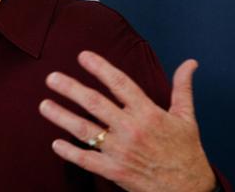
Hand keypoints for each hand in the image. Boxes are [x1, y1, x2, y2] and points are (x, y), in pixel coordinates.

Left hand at [38, 51, 216, 191]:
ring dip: (62, 116)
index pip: (120, 84)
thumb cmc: (186, 152)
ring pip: (85, 130)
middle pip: (95, 103)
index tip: (83, 56)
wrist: (190, 190)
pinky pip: (87, 160)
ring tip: (44, 105)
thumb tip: (190, 63)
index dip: (100, 68)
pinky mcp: (115, 171)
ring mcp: (121, 151)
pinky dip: (70, 152)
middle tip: (51, 78)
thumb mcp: (186, 117)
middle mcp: (131, 129)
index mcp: (148, 113)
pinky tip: (55, 143)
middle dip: (70, 89)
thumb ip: (182, 88)